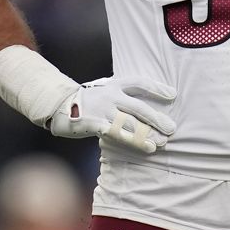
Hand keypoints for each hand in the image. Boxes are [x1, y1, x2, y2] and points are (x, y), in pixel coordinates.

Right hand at [47, 76, 176, 153]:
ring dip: (146, 134)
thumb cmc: (86, 100)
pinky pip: (116, 134)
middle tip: (171, 129)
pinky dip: (132, 140)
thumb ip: (122, 96)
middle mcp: (110, 96)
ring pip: (129, 124)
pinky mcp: (93, 124)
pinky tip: (146, 147)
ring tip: (160, 143)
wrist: (57, 105)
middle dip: (156, 119)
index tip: (172, 94)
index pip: (139, 82)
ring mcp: (101, 110)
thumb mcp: (104, 90)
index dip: (156, 88)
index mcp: (114, 85)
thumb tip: (147, 110)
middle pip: (138, 107)